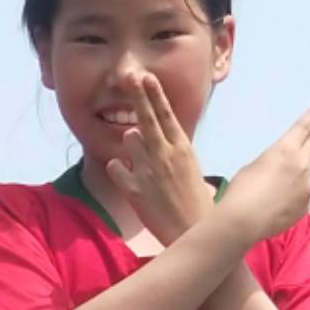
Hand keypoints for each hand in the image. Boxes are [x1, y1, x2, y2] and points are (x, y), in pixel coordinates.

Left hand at [89, 70, 210, 242]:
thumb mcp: (189, 169)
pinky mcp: (134, 189)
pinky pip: (115, 166)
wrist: (194, 233)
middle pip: (147, 117)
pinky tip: (130, 180)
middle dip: (137, 95)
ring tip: (146, 168)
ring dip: (132, 147)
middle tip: (130, 75)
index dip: (155, 95)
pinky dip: (119, 170)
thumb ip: (169, 150)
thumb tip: (145, 135)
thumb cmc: (194, 202)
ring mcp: (149, 170)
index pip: (167, 115)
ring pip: (129, 139)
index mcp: (182, 148)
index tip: (147, 77)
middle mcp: (165, 154)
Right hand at [205, 102, 309, 247]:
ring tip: (265, 196)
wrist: (243, 221)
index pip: (304, 127)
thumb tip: (284, 174)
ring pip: (300, 180)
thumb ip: (276, 164)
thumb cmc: (241, 191)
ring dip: (288, 184)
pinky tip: (270, 209)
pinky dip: (286, 202)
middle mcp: (302, 165)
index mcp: (285, 150)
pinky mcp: (305, 206)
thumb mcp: (255, 167)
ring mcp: (307, 187)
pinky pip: (296, 200)